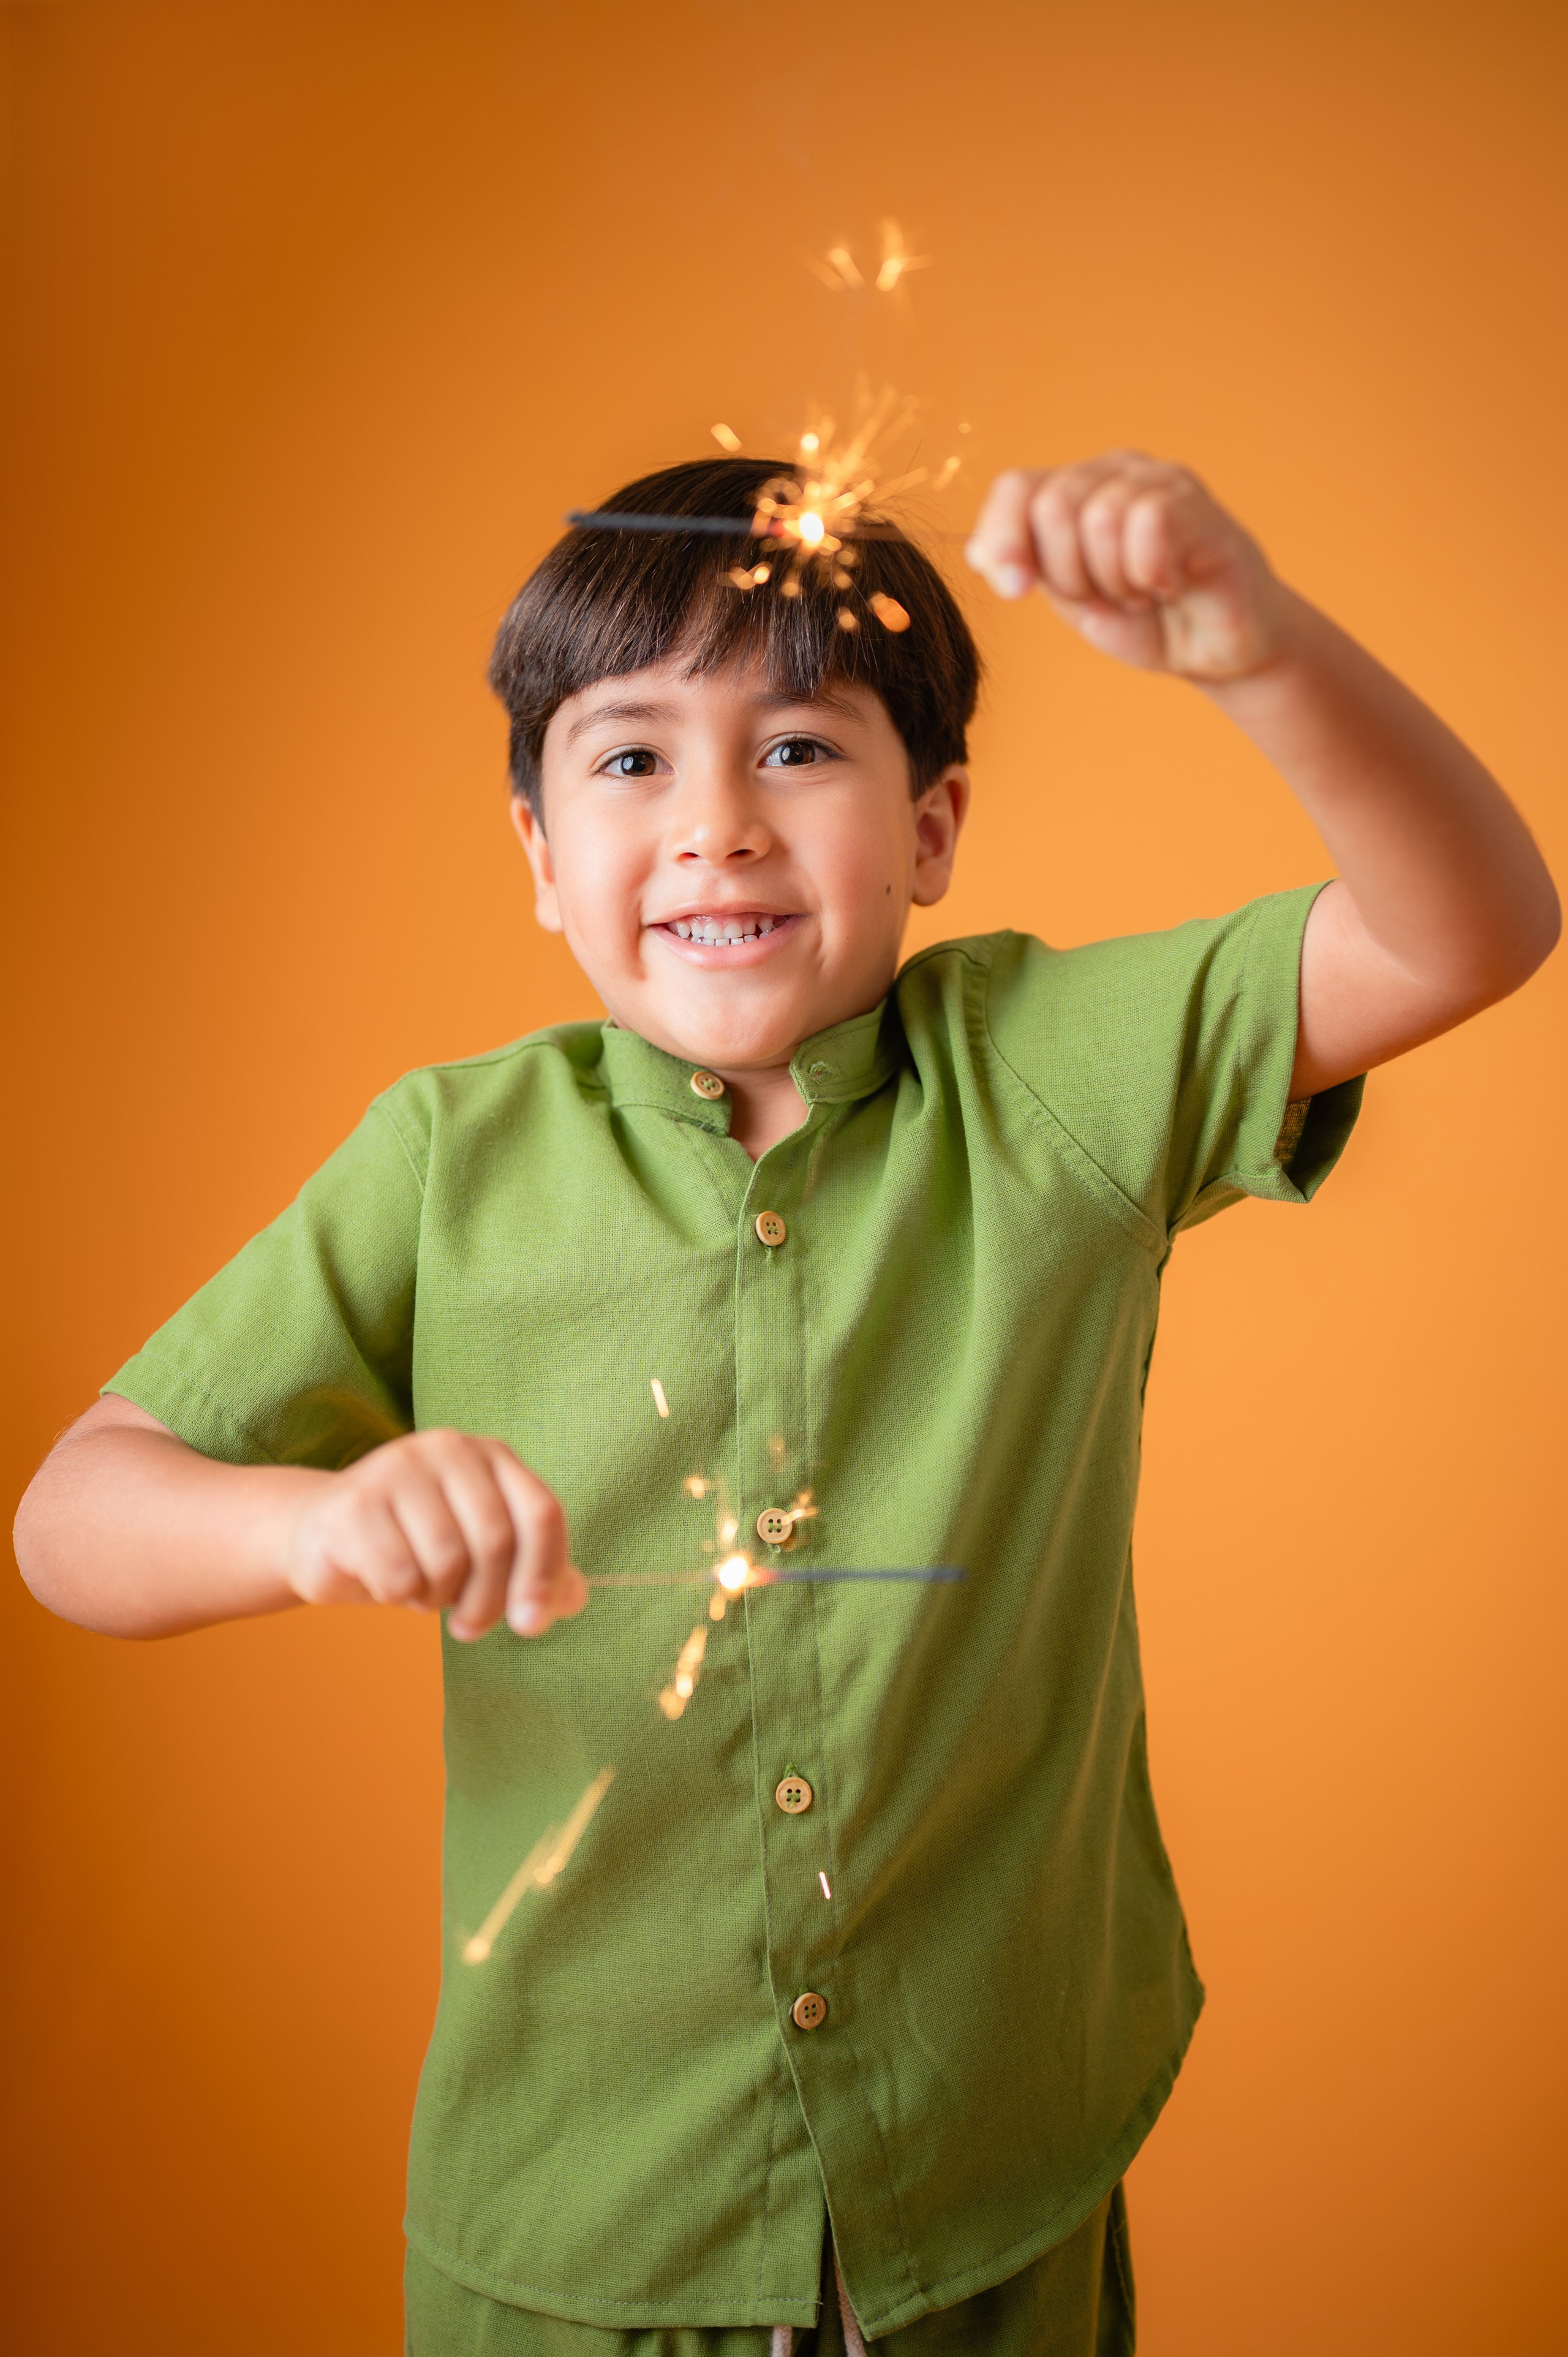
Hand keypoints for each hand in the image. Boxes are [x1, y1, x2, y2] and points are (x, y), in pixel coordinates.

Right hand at [284, 1428, 587, 1641]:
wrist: (325, 1536)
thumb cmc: (416, 1546)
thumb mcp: (481, 1557)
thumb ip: (533, 1573)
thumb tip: (574, 1599)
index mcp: (491, 1456)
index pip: (541, 1513)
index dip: (544, 1574)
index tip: (531, 1624)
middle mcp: (449, 1449)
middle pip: (496, 1541)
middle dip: (487, 1601)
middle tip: (469, 1627)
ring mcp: (398, 1467)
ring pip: (447, 1560)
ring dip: (437, 1597)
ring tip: (421, 1588)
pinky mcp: (354, 1501)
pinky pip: (399, 1574)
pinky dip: (398, 1596)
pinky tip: (384, 1581)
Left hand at [966, 452, 1288, 679]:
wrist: (1215, 652)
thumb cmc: (1148, 620)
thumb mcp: (1072, 599)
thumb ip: (1028, 567)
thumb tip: (975, 552)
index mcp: (1078, 489)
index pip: (1017, 488)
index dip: (1003, 539)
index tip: (1016, 589)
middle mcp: (1117, 471)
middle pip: (1053, 507)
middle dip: (1073, 575)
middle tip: (1112, 597)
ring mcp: (1161, 481)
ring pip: (1100, 516)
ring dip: (1117, 580)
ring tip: (1144, 593)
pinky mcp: (1200, 504)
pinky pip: (1149, 522)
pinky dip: (1149, 573)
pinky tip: (1171, 584)